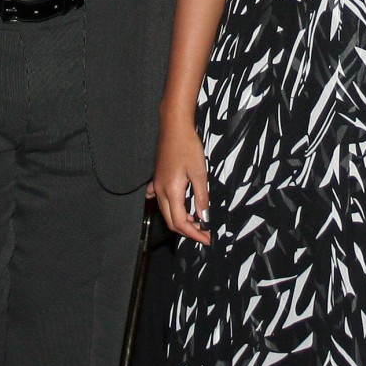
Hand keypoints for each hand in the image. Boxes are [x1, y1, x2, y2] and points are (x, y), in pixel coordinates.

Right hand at [153, 119, 211, 244]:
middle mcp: (160, 191)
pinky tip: (180, 207)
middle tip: (205, 233)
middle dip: (188, 231)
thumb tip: (205, 217)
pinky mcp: (158, 179)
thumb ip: (201, 197)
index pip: (180, 223)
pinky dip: (171, 208)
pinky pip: (160, 199)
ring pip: (167, 211)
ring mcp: (157, 185)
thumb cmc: (188, 146)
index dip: (194, 234)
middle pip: (171, 221)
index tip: (208, 239)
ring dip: (181, 220)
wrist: (174, 127)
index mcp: (171, 191)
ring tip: (198, 221)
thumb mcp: (199, 172)